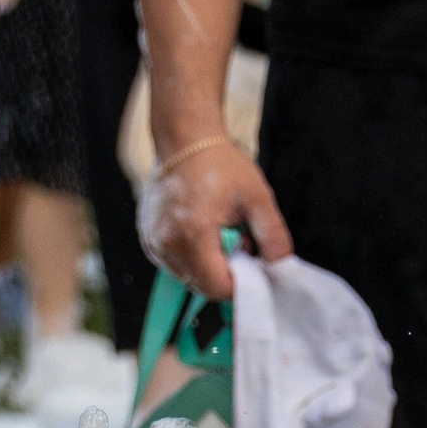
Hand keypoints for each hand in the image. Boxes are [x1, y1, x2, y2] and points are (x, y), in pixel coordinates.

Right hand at [138, 140, 291, 301]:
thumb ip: (272, 235)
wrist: (185, 140)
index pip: (217, 287)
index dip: (240, 283)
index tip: (252, 260)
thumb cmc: (221, 164)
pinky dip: (191, 255)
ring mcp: (152, 242)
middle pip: (201, 285)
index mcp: (193, 236)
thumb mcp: (257, 197)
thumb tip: (280, 266)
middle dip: (225, 273)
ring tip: (219, 231)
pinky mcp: (146, 237)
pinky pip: (172, 262)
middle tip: (239, 240)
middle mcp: (166, 244)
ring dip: (207, 265)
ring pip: (186, 275)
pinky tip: (201, 229)